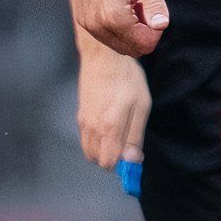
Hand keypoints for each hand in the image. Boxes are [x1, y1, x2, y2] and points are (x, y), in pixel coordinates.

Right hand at [76, 46, 150, 168]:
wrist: (103, 56)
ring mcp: (83, 122)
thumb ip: (134, 136)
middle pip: (96, 159)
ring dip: (102, 148)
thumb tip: (131, 161)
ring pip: (89, 149)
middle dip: (111, 157)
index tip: (132, 156)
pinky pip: (85, 137)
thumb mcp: (141, 106)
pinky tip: (106, 123)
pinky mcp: (79, 114)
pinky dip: (95, 139)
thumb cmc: (126, 78)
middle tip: (126, 143)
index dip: (122, 165)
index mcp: (109, 128)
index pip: (108, 163)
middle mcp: (92, 129)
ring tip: (117, 131)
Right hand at [77, 0, 168, 56]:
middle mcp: (95, 24)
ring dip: (129, 28)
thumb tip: (161, 26)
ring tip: (130, 1)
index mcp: (113, 17)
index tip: (153, 6)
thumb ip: (156, 6)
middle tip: (142, 4)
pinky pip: (105, 34)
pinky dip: (116, 24)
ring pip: (117, 43)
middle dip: (142, 32)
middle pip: (130, 49)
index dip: (156, 29)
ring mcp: (85, 21)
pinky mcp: (82, 16)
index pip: (144, 45)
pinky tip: (118, 1)